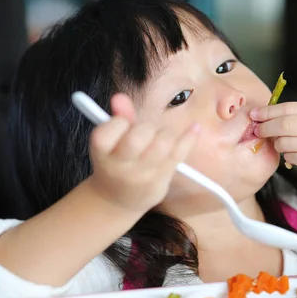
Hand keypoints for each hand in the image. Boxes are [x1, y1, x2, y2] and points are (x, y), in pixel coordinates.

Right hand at [88, 93, 199, 213]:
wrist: (116, 201)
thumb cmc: (115, 163)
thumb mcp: (110, 142)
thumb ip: (117, 117)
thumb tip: (120, 96)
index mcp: (101, 152)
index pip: (113, 127)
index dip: (121, 121)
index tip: (123, 126)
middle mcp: (120, 165)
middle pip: (139, 136)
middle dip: (146, 128)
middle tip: (145, 134)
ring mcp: (141, 175)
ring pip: (162, 143)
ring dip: (164, 135)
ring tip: (159, 140)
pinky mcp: (161, 180)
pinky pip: (179, 154)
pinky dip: (189, 138)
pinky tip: (195, 127)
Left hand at [251, 102, 296, 186]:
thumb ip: (296, 116)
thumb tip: (263, 115)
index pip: (289, 108)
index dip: (268, 111)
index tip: (254, 114)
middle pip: (285, 124)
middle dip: (267, 127)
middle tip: (257, 130)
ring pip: (285, 142)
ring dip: (278, 144)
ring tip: (281, 145)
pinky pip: (292, 158)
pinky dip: (288, 156)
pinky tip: (296, 156)